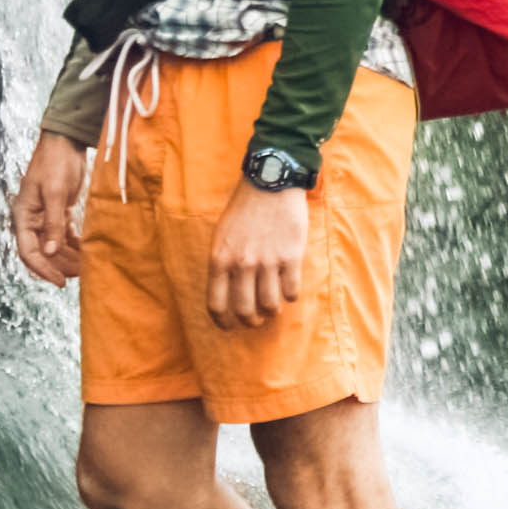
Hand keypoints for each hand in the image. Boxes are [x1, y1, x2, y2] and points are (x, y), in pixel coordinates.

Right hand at [10, 133, 89, 285]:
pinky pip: (65, 235)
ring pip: (55, 246)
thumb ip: (53, 223)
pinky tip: (89, 253)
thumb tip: (49, 252)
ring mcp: (45, 217)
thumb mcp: (55, 193)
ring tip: (88, 266)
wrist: (66, 142)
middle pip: (43, 253)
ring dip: (70, 258)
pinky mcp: (59, 212)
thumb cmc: (56, 163)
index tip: (60, 282)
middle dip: (61, 266)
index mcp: (23, 217)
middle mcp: (32, 220)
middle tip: (82, 275)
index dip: (43, 270)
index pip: (28, 252)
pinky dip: (76, 245)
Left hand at [207, 181, 311, 329]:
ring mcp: (267, 261)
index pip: (216, 305)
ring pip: (270, 304)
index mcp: (220, 259)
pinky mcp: (291, 256)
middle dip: (251, 321)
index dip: (223, 322)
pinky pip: (292, 291)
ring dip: (272, 311)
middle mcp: (242, 264)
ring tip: (274, 307)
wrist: (270, 182)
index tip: (230, 326)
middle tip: (256, 320)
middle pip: (245, 310)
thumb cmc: (244, 208)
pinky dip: (291, 296)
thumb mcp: (221, 235)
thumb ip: (222, 262)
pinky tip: (289, 289)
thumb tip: (227, 289)